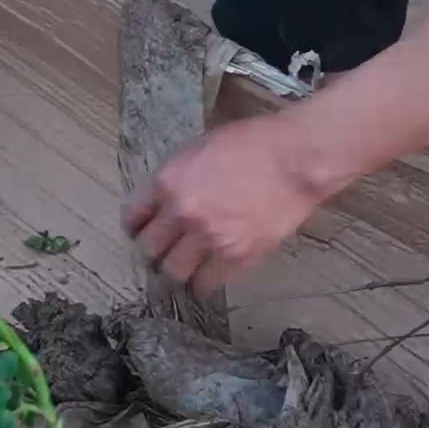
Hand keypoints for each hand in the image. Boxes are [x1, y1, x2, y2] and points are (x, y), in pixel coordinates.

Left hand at [124, 116, 330, 294]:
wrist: (296, 159)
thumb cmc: (253, 143)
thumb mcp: (200, 148)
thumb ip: (177, 177)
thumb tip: (164, 201)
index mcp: (168, 180)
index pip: (133, 216)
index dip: (136, 226)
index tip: (143, 231)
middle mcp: (181, 212)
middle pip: (148, 248)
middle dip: (154, 250)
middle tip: (164, 251)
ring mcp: (208, 236)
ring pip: (173, 271)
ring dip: (176, 270)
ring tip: (184, 267)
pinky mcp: (236, 255)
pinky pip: (206, 283)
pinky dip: (202, 284)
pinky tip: (205, 280)